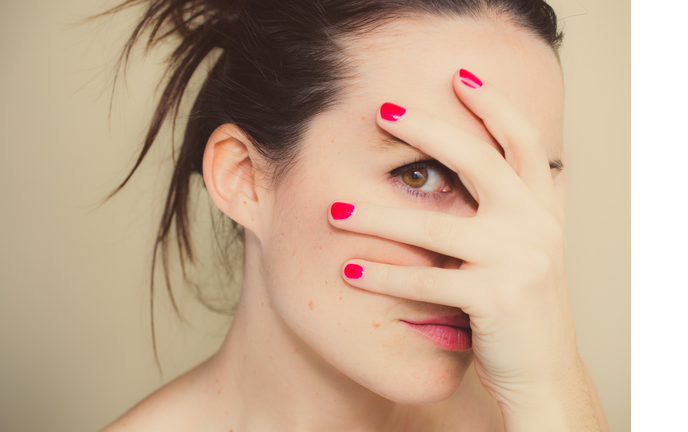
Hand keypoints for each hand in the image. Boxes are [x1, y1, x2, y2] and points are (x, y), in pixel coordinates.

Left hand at [329, 69, 600, 430]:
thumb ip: (518, 206)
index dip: (494, 105)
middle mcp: (535, 226)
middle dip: (428, 129)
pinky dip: (382, 275)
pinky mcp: (495, 297)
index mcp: (541, 208)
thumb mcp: (526, 248)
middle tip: (382, 109)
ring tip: (334, 210)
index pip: (522, 141)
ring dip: (377, 216)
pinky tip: (349, 269)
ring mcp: (518, 260)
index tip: (459, 77)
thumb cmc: (520, 307)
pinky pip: (426, 280)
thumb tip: (505, 166)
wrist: (541, 372)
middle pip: (479, 160)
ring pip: (434, 226)